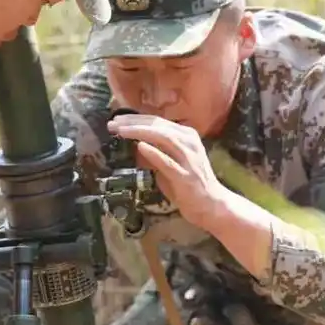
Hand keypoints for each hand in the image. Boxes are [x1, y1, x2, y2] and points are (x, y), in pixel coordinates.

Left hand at [107, 114, 229, 229]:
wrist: (212, 205)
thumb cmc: (189, 185)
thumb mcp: (170, 164)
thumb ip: (156, 154)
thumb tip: (136, 145)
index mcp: (186, 135)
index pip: (157, 121)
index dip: (135, 119)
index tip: (116, 120)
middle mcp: (189, 142)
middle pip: (158, 125)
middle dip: (133, 122)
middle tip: (113, 123)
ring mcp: (188, 158)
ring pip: (163, 137)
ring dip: (140, 132)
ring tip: (121, 131)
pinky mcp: (185, 175)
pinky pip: (167, 161)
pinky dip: (154, 153)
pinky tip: (140, 146)